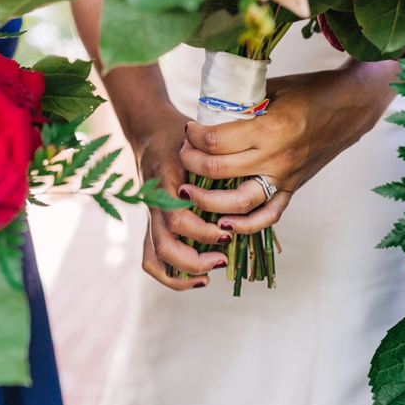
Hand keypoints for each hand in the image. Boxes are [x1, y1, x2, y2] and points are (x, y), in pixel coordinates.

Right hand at [71, 0, 229, 289]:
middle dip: (195, 258)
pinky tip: (196, 279)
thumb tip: (256, 152)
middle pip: (165, 244)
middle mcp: (155, 200)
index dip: (201, 230)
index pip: (177, 215)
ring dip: (183, 271)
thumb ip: (216, 149)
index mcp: (166, 178)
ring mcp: (151, 213)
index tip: (225, 233)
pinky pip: (153, 255)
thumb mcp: (197, 136)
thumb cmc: (179, 130)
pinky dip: (171, 273)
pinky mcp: (152, 220)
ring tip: (211, 273)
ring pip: (156, 255)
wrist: (148, 126)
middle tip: (223, 259)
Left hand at [177, 58, 400, 234]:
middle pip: (218, 171)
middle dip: (191, 163)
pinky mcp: (293, 188)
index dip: (193, 136)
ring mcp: (285, 177)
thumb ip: (242, 103)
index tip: (188, 129)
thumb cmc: (312, 90)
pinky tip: (222, 223)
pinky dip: (244, 226)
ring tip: (189, 191)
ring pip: (238, 203)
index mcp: (270, 128)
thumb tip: (209, 112)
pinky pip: (268, 215)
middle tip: (183, 153)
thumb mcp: (273, 88)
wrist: (352, 106)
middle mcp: (276, 157)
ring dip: (207, 201)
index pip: (216, 141)